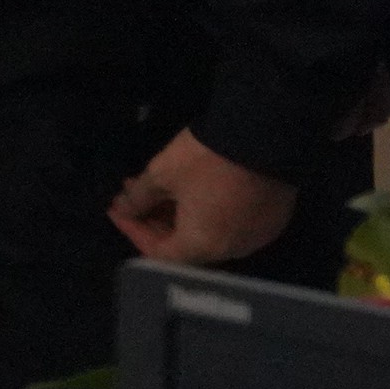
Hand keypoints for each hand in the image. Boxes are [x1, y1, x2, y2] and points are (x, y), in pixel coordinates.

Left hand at [111, 131, 298, 265]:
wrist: (264, 135)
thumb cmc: (206, 160)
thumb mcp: (162, 174)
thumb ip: (138, 198)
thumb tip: (123, 209)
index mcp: (203, 246)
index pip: (158, 253)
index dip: (133, 231)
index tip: (117, 210)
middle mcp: (232, 250)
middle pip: (185, 247)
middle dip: (155, 221)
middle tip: (136, 196)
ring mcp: (256, 236)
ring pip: (210, 235)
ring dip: (181, 217)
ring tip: (161, 190)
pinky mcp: (272, 219)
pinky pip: (233, 224)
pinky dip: (210, 213)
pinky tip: (197, 192)